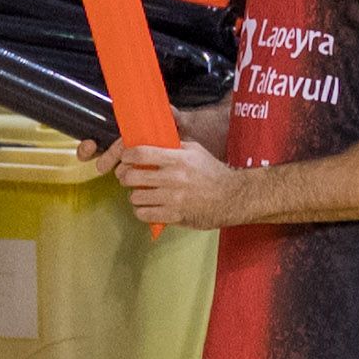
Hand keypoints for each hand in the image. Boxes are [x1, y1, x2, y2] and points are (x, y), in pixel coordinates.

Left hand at [109, 133, 251, 226]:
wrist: (232, 197)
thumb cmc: (212, 172)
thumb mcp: (195, 150)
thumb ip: (172, 146)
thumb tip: (150, 142)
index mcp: (177, 159)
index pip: (140, 154)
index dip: (126, 156)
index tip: (125, 158)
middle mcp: (173, 178)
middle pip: (131, 177)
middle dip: (125, 177)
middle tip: (129, 177)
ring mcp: (173, 199)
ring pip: (135, 197)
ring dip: (135, 195)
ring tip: (142, 193)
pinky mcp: (174, 216)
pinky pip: (144, 214)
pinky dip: (142, 211)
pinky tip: (148, 207)